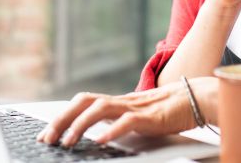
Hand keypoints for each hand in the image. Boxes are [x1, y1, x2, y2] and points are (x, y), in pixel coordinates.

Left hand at [36, 77, 218, 147]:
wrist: (195, 99)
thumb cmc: (167, 111)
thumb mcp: (135, 117)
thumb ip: (116, 122)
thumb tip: (94, 134)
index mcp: (115, 102)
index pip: (81, 103)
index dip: (61, 116)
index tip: (45, 134)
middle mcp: (121, 101)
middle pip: (84, 102)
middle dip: (61, 119)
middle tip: (47, 138)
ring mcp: (134, 107)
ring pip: (100, 109)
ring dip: (80, 125)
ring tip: (68, 142)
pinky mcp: (149, 117)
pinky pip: (127, 121)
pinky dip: (111, 130)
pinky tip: (100, 140)